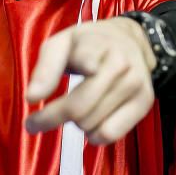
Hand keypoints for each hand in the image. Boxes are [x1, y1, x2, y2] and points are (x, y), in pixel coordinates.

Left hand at [25, 17, 155, 144]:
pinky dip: (94, 135)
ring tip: (76, 109)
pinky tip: (92, 121)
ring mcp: (135, 83)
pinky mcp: (144, 101)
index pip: (75, 79)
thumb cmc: (87, 44)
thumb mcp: (60, 44)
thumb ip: (44, 69)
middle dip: (51, 119)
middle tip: (36, 123)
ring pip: (92, 125)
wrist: (129, 39)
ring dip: (77, 124)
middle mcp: (120, 64)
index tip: (31, 115)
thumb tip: (31, 98)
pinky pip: (111, 134)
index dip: (49, 108)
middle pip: (79, 110)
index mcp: (96, 46)